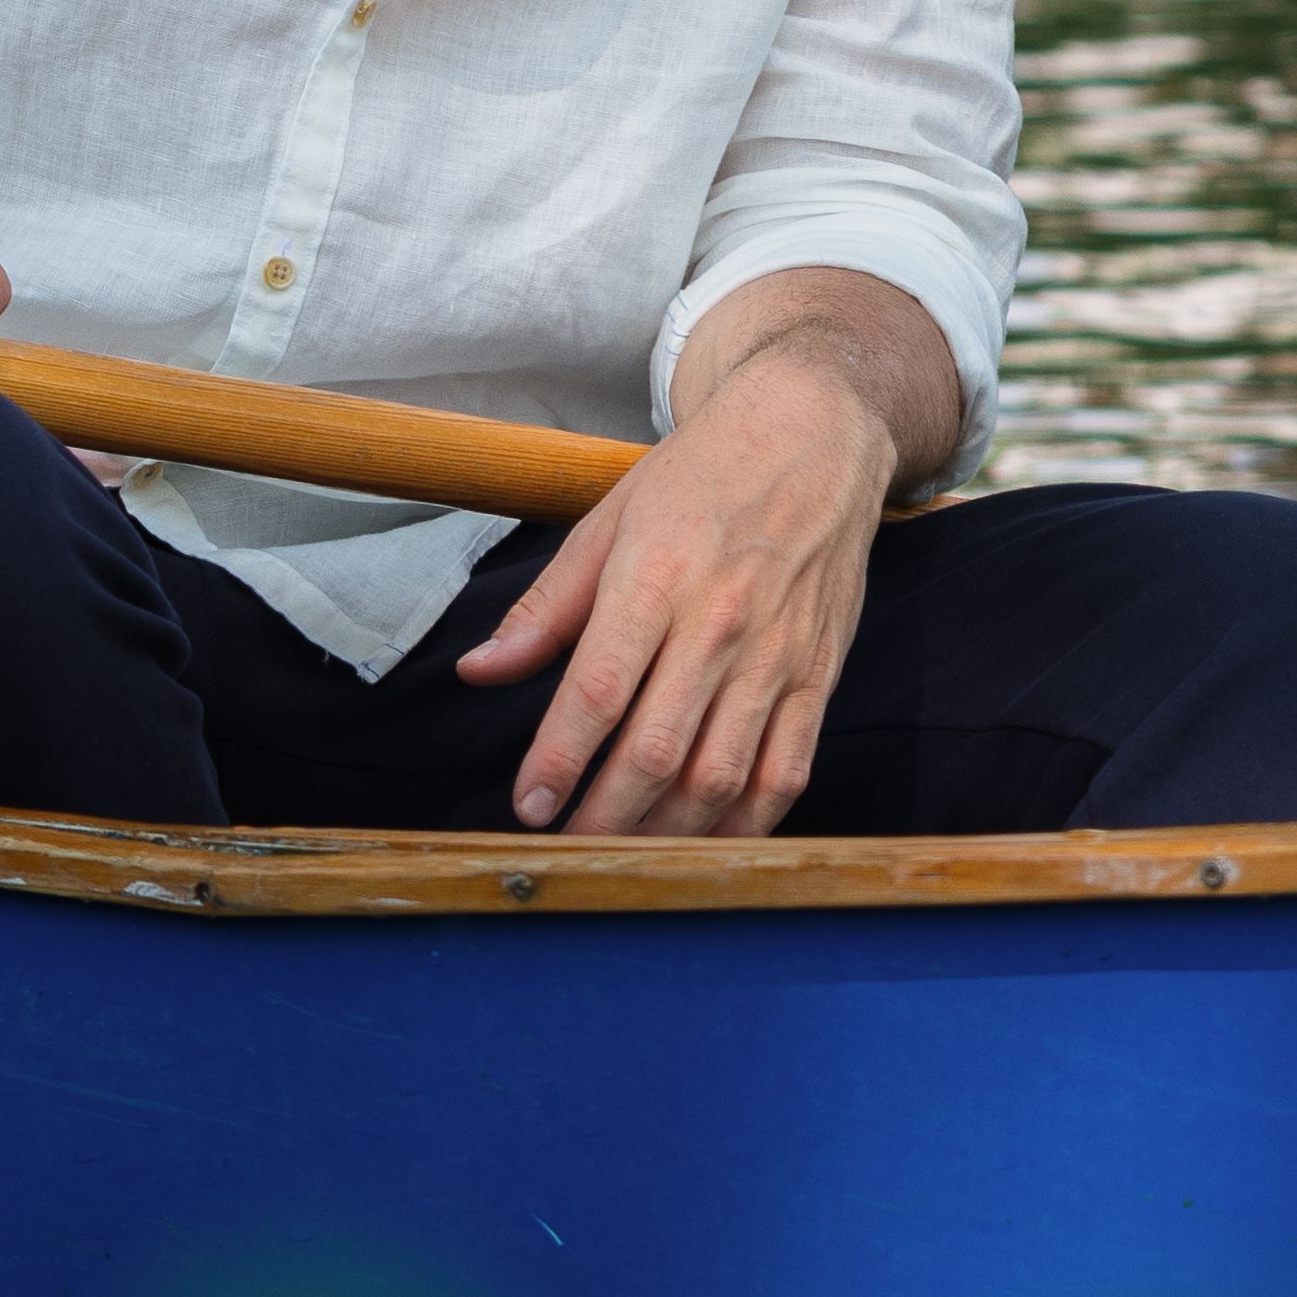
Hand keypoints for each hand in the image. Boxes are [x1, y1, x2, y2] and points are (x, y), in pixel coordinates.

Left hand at [452, 337, 895, 837]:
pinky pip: (787, 771)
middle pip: (657, 748)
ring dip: (669, 832)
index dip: (558, 760)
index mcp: (655, 577)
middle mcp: (719, 623)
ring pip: (722, 774)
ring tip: (625, 859)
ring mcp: (776, 656)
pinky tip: (707, 843)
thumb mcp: (607, 520)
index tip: (527, 806)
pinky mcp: (818, 676)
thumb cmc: (700, 478)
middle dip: (605, 817)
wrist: (813, 436)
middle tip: (568, 855)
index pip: (597, 690)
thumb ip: (545, 609)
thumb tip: (478, 671)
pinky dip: (747, 824)